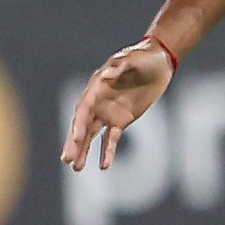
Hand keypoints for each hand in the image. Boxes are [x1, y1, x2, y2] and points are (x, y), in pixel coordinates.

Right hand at [60, 41, 174, 172]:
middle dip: (74, 143)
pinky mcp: (121, 121)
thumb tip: (105, 75)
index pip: (84, 109)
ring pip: (92, 135)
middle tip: (66, 160)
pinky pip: (111, 139)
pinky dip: (107, 151)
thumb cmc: (142, 56)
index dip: (79, 124)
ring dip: (84, 151)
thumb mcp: (133, 59)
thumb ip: (119, 67)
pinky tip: (104, 166)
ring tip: (76, 168)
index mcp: (96, 87)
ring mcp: (108, 112)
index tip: (77, 139)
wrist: (158, 62)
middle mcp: (98, 102)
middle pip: (83, 125)